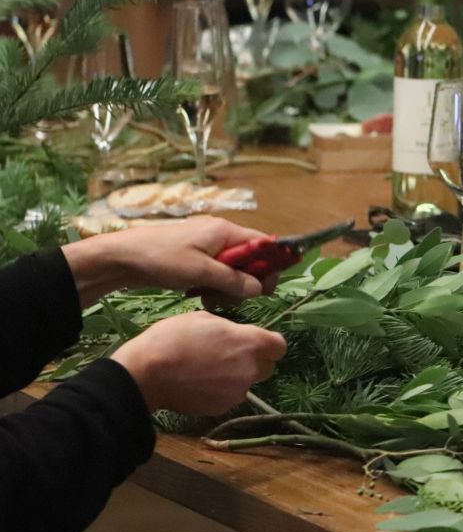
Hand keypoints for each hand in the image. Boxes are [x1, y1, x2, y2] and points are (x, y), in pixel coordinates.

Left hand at [62, 216, 275, 307]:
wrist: (121, 258)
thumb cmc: (162, 258)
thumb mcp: (200, 272)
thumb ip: (233, 280)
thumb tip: (259, 289)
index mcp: (226, 231)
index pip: (264, 243)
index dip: (272, 264)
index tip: (266, 288)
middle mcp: (221, 236)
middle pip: (250, 260)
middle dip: (246, 282)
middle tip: (231, 300)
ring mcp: (207, 247)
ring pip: (233, 270)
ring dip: (228, 288)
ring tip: (210, 300)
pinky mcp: (195, 259)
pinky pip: (217, 274)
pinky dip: (214, 287)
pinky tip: (201, 297)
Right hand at [112, 311, 286, 414]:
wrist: (146, 374)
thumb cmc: (173, 337)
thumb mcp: (204, 318)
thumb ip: (230, 329)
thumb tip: (236, 335)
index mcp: (251, 343)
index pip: (279, 346)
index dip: (268, 343)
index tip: (254, 341)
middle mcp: (251, 369)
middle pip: (266, 367)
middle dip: (254, 360)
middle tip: (229, 354)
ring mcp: (237, 391)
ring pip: (247, 382)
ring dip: (236, 376)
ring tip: (208, 369)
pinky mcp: (221, 408)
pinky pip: (229, 396)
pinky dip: (220, 390)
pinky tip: (199, 383)